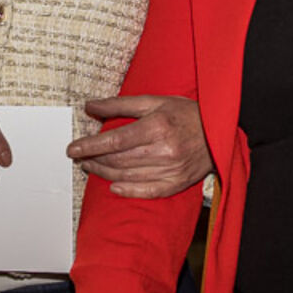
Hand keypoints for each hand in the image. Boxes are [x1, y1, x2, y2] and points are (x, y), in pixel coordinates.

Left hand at [69, 95, 211, 197]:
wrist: (220, 131)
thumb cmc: (185, 113)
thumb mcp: (154, 101)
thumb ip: (120, 104)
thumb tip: (90, 107)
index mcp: (157, 127)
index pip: (114, 140)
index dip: (90, 146)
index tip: (72, 149)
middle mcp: (164, 151)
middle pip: (118, 160)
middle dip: (94, 159)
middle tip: (79, 157)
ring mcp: (171, 170)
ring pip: (127, 176)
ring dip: (104, 173)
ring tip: (90, 166)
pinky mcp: (177, 184)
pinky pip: (147, 192)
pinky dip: (127, 191)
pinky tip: (113, 187)